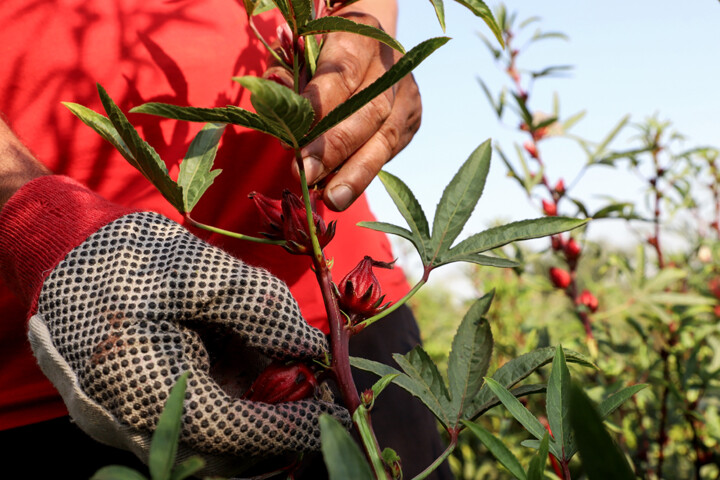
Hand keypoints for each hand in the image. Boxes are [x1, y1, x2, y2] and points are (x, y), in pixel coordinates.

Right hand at [29, 212, 348, 471]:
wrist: (60, 252)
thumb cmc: (123, 255)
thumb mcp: (198, 269)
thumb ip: (260, 309)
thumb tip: (313, 347)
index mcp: (144, 389)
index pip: (234, 429)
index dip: (292, 425)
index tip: (336, 410)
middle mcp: (132, 422)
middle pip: (224, 451)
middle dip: (278, 425)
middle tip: (317, 388)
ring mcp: (127, 422)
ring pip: (210, 443)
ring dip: (256, 414)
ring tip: (286, 370)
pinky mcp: (132, 410)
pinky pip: (190, 424)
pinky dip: (229, 402)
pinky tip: (250, 366)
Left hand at [265, 6, 421, 211]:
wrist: (366, 48)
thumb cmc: (322, 51)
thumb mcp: (298, 53)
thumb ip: (287, 77)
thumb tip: (276, 106)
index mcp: (359, 36)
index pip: (341, 73)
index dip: (319, 109)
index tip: (296, 142)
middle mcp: (390, 65)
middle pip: (368, 110)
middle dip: (336, 147)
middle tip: (308, 176)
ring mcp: (406, 94)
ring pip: (385, 138)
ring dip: (356, 172)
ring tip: (333, 198)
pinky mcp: (411, 119)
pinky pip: (388, 151)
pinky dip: (361, 172)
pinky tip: (341, 189)